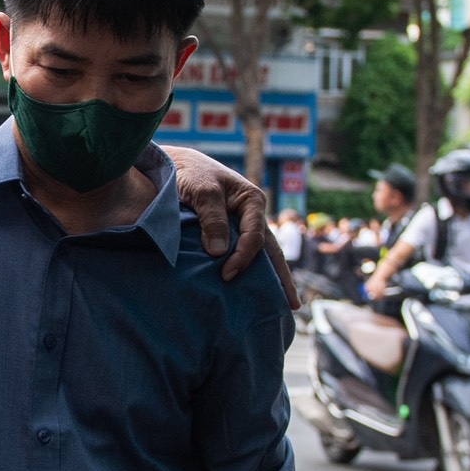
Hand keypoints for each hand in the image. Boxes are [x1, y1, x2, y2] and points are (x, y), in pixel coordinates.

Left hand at [161, 146, 291, 296]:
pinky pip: (245, 254)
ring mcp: (243, 225)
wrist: (176, 165)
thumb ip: (212, 219)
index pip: (255, 237)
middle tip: (293, 306)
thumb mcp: (202, 191)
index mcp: (251, 201)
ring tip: (283, 305)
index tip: (226, 275)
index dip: (243, 258)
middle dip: (282, 278)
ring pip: (262, 255)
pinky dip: (252, 271)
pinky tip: (257, 289)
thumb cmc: (191, 174)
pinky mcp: (230, 233)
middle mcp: (252, 215)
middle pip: (271, 250)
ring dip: (272, 278)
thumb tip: (219, 254)